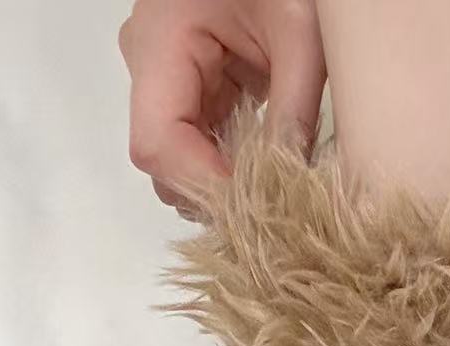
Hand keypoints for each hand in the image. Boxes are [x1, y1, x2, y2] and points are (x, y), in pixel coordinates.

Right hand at [119, 0, 324, 212]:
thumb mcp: (300, 35)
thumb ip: (295, 110)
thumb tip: (289, 185)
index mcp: (161, 42)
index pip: (158, 145)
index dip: (205, 186)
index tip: (258, 206)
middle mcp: (149, 64)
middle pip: (165, 163)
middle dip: (217, 192)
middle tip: (277, 205)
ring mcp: (166, 77)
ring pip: (181, 161)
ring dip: (226, 183)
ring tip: (277, 186)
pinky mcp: (191, 86)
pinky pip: (201, 142)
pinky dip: (233, 163)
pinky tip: (271, 166)